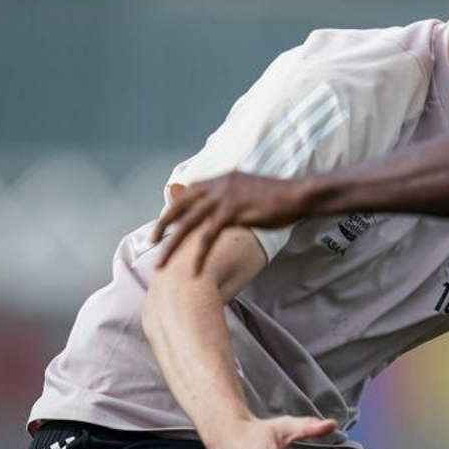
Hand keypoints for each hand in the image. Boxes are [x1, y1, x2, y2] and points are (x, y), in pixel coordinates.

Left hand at [153, 173, 313, 272]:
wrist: (297, 195)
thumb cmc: (280, 198)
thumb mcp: (250, 192)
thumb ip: (233, 197)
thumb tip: (224, 211)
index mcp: (222, 179)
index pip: (189, 192)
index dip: (175, 208)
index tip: (164, 224)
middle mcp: (218, 185)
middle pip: (180, 205)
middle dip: (163, 224)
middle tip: (150, 241)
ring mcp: (224, 198)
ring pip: (188, 224)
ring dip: (172, 245)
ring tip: (161, 263)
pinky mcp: (232, 213)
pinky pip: (208, 237)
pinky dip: (199, 255)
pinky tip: (194, 270)